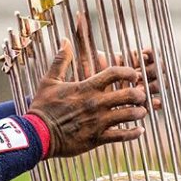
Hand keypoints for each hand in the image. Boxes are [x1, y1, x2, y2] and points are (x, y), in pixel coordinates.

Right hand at [27, 39, 146, 157]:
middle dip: (139, 93)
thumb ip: (60, 60)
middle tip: (141, 94)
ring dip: (139, 112)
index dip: (128, 71)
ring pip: (128, 115)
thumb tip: (64, 41)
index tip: (134, 74)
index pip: (114, 73)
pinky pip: (122, 136)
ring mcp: (98, 122)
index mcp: (86, 87)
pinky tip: (140, 130)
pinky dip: (134, 133)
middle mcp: (96, 103)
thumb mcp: (49, 81)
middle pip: (127, 94)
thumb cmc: (43, 107)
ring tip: (142, 111)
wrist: (38, 135)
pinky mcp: (97, 139)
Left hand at [75, 13, 159, 100]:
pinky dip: (155, 103)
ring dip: (155, 85)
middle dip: (153, 70)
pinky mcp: (137, 106)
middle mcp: (135, 74)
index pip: (146, 54)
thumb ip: (83, 37)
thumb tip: (79, 14)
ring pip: (156, 85)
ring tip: (146, 88)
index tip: (145, 54)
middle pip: (155, 69)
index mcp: (127, 61)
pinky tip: (154, 103)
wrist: (80, 102)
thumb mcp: (84, 57)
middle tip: (146, 73)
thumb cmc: (84, 77)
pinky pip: (152, 104)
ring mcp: (137, 90)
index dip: (149, 53)